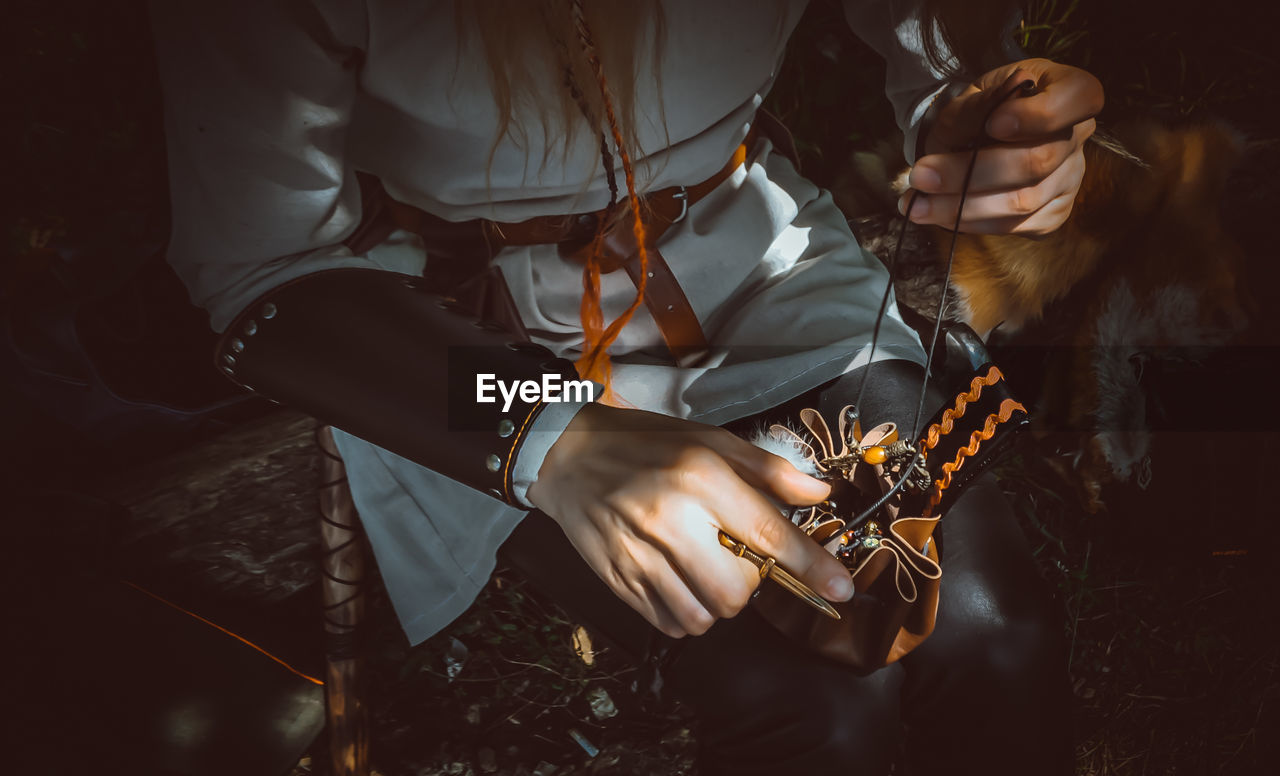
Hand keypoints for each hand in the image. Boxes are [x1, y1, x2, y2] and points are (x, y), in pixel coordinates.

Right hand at [526, 403, 852, 637]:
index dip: (811, 566)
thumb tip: (820, 495)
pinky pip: (668, 623)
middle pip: (735, 591)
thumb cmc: (646, 444)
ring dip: (716, 602)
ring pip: (702, 615)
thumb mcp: (710, 440)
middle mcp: (670, 518)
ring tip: (705, 571)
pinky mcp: (616, 579)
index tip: (841, 589)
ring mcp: (638, 553)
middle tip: (736, 558)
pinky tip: (680, 583)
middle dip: (748, 584)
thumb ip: (768, 471)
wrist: (568, 456)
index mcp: (700, 476)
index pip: (768, 532)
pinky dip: (686, 614)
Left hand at [900, 58, 1103, 235]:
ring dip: (960, 207)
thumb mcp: (974, 95)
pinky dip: (969, 223)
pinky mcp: (1052, 214)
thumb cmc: (982, 109)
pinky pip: (1013, 225)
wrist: (979, 136)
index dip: (1039, 116)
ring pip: (1022, 202)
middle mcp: (1079, 137)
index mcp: (1070, 91)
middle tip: (921, 177)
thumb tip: (983, 121)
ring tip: (916, 205)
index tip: (992, 124)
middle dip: (971, 173)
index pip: (1080, 98)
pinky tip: (937, 214)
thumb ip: (975, 108)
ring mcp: (1070, 178)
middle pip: (1037, 161)